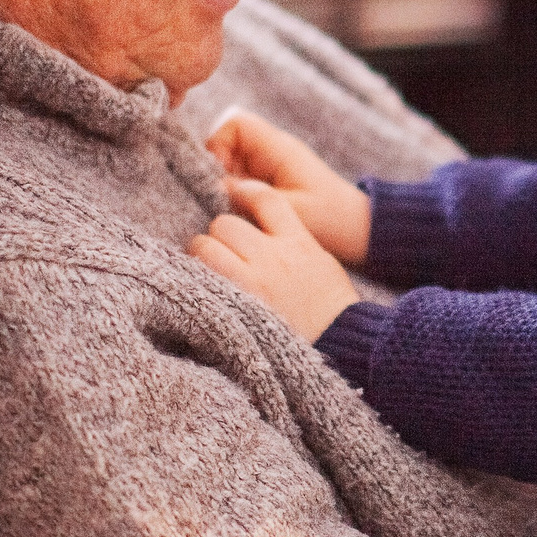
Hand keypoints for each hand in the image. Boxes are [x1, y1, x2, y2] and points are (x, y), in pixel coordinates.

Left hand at [187, 178, 361, 340]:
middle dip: (222, 234)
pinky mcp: (233, 305)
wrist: (338, 343)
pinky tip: (206, 285)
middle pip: (226, 223)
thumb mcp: (320, 260)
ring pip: (205, 245)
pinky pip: (201, 276)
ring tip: (212, 266)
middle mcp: (273, 257)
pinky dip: (198, 277)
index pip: (265, 200)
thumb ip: (291, 238)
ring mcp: (251, 281)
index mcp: (298, 242)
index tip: (236, 197)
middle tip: (226, 249)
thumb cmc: (330, 305)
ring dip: (204, 253)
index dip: (245, 193)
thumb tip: (260, 225)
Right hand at [203, 109, 372, 267]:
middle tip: (225, 196)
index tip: (220, 175)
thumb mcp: (287, 208)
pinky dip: (236, 194)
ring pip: (231, 164)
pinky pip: (241, 180)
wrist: (356, 230)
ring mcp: (270, 167)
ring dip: (226, 184)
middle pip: (228, 144)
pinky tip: (244, 213)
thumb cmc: (329, 218)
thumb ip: (248, 195)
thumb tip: (212, 186)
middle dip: (218, 169)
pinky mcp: (270, 183)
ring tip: (236, 207)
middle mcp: (272, 152)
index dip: (218, 144)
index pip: (236, 125)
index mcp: (279, 148)